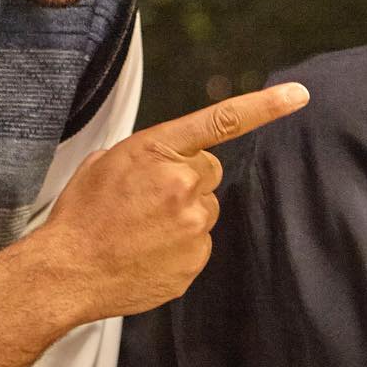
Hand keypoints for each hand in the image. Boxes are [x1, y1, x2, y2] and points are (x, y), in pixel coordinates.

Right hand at [38, 83, 309, 322]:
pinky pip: (198, 244)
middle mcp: (181, 183)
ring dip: (182, 216)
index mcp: (157, 150)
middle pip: (209, 172)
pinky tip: (146, 252)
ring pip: (203, 211)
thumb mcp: (105, 163)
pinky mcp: (194, 259)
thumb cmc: (81, 216)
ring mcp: (191, 224)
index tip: (299, 94)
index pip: (220, 120)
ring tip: (141, 231)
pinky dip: (177, 248)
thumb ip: (147, 153)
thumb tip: (167, 160)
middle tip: (149, 201)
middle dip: (187, 181)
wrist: (68, 271)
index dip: (264, 107)